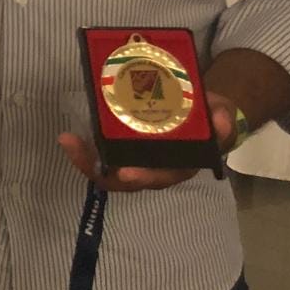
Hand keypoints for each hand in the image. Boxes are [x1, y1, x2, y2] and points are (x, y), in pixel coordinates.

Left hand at [58, 92, 237, 192]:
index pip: (159, 177)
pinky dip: (87, 148)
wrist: (204, 110)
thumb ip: (221, 119)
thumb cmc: (211, 118)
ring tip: (67, 141)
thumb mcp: (221, 115)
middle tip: (80, 152)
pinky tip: (69, 136)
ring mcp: (137, 157)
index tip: (126, 174)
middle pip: (125, 179)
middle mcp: (155, 167)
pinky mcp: (124, 143)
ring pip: (109, 169)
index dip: (142, 177)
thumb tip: (221, 122)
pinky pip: (103, 152)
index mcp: (179, 165)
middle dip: (103, 171)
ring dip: (87, 159)